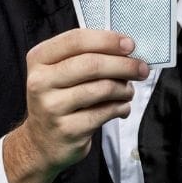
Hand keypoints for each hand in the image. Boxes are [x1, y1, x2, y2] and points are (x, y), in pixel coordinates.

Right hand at [4, 28, 148, 182]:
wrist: (41, 142)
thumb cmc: (58, 100)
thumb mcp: (59, 73)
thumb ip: (85, 57)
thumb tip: (125, 51)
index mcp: (39, 59)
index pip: (76, 40)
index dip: (107, 40)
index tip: (130, 45)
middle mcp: (40, 81)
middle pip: (92, 64)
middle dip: (124, 65)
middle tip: (141, 68)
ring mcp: (52, 107)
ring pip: (102, 89)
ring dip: (124, 89)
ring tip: (128, 91)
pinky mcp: (67, 129)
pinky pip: (104, 112)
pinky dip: (121, 107)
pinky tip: (122, 107)